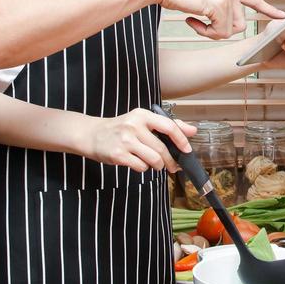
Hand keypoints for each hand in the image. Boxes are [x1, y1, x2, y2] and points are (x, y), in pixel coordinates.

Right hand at [74, 108, 195, 173]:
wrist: (92, 134)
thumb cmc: (120, 128)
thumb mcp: (142, 121)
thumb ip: (167, 125)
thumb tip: (192, 130)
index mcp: (142, 115)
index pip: (168, 126)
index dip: (181, 139)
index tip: (187, 149)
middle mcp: (134, 125)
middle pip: (162, 148)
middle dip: (170, 161)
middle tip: (173, 166)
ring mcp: (125, 140)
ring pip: (153, 159)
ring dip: (158, 166)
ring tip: (155, 164)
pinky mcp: (118, 155)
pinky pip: (141, 166)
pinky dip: (144, 168)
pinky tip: (139, 163)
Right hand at [153, 0, 284, 39]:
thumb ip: (217, 3)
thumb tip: (224, 23)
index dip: (268, 9)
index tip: (282, 16)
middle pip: (240, 24)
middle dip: (221, 30)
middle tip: (200, 24)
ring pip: (230, 31)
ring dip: (211, 33)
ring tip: (194, 21)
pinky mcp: (219, 5)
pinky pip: (219, 32)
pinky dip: (204, 33)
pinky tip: (190, 21)